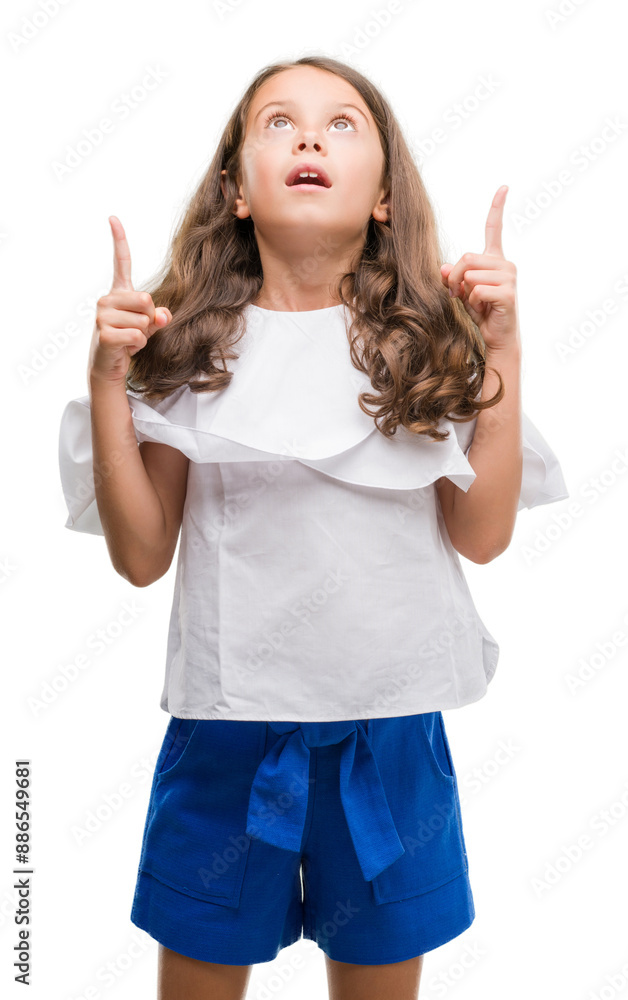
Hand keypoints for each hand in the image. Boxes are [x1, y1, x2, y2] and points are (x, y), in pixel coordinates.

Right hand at [88, 215, 171, 386]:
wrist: (109, 365)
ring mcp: (102, 315)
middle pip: (147, 299)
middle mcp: (107, 299)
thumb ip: (159, 317)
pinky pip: (136, 336)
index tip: (113, 218)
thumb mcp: (148, 327)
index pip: (121, 262)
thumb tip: (164, 314)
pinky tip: (127, 348)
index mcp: (119, 292)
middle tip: (137, 329)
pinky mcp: (104, 334)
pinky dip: (138, 345)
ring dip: (143, 335)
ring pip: (143, 321)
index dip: (119, 240)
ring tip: (129, 339)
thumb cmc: (129, 341)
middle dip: (150, 319)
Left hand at [440, 186, 519, 351]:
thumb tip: (442, 268)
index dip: (497, 207)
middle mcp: (505, 264)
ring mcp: (509, 278)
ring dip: (463, 291)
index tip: (504, 187)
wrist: (498, 337)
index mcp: (495, 260)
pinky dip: (472, 302)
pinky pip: (477, 290)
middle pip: (466, 257)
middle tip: (456, 293)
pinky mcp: (507, 293)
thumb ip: (451, 277)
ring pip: (469, 273)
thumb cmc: (482, 312)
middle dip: (454, 277)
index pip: (494, 229)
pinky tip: (483, 309)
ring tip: (473, 302)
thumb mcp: (461, 292)